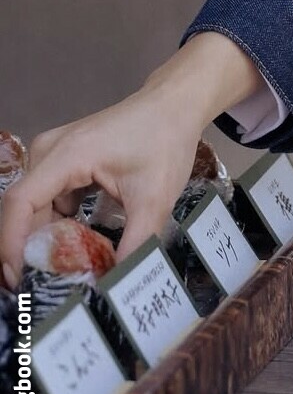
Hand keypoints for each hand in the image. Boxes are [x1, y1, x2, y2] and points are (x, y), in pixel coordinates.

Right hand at [0, 32, 262, 287]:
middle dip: (31, 249)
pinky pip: (50, 199)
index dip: (10, 245)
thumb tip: (119, 289)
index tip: (19, 281)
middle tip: (47, 288)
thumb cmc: (165, 142)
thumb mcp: (155, 199)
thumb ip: (135, 245)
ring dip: (47, 239)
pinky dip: (60, 224)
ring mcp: (54, 154)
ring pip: (37, 207)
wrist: (175, 105)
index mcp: (65, 156)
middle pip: (25, 209)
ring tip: (65, 273)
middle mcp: (50, 151)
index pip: (19, 204)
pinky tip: (78, 247)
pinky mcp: (64, 161)